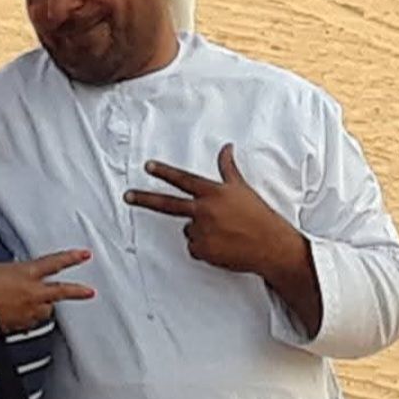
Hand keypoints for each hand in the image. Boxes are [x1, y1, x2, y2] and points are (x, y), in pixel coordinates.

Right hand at [0, 249, 95, 332]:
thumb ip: (10, 273)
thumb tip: (11, 275)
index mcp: (26, 273)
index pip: (54, 263)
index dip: (71, 258)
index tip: (85, 255)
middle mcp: (31, 293)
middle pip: (60, 292)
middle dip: (77, 291)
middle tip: (89, 292)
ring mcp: (27, 311)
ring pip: (45, 310)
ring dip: (44, 307)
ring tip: (37, 305)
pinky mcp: (19, 326)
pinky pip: (30, 323)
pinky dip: (28, 319)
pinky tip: (19, 317)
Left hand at [123, 144, 297, 276]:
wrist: (270, 246)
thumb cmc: (258, 215)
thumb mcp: (242, 189)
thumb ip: (227, 169)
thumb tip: (226, 147)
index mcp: (213, 193)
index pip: (183, 179)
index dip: (164, 172)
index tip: (148, 166)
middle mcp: (204, 210)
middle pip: (167, 204)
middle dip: (144, 199)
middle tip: (128, 196)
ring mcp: (201, 231)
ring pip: (188, 229)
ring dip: (200, 230)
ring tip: (224, 233)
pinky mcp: (201, 250)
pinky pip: (194, 247)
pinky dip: (204, 247)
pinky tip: (222, 246)